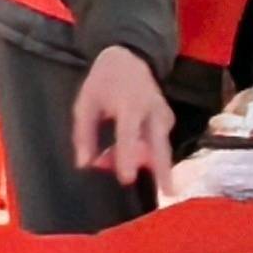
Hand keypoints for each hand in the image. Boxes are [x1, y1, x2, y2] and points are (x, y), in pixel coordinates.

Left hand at [69, 44, 174, 188]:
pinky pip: (158, 142)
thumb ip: (84, 134)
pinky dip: (145, 154)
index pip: (129, 134)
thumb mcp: (86, 103)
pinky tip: (129, 158)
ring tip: (124, 174)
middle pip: (160, 144)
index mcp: (129, 103)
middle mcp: (152, 110)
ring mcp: (163, 114)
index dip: (127, 157)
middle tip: (168, 194)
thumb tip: (84, 165)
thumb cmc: (104, 82)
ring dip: (144, 163)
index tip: (127, 179)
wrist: (130, 58)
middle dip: (163, 170)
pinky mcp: (167, 120)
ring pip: (159, 147)